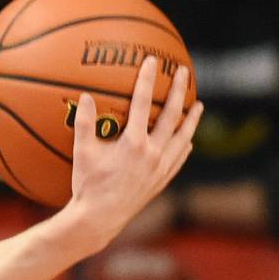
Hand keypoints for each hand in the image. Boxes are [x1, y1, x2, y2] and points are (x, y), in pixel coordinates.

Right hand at [65, 58, 201, 248]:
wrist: (101, 217)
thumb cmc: (88, 185)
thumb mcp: (81, 152)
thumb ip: (85, 123)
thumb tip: (85, 96)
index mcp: (133, 142)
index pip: (142, 103)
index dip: (146, 79)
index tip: (151, 62)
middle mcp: (153, 153)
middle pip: (172, 115)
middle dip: (178, 91)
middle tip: (183, 72)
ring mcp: (161, 167)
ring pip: (183, 137)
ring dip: (192, 119)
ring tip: (198, 106)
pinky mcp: (162, 179)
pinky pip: (180, 157)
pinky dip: (186, 145)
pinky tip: (188, 140)